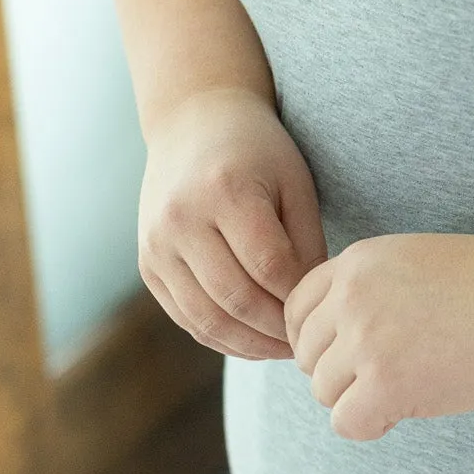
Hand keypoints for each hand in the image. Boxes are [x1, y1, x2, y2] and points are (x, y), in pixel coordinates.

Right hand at [138, 87, 327, 358]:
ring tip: (286, 350)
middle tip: (311, 343)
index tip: (325, 312)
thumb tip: (312, 305)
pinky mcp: (148, 265)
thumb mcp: (295, 183)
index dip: (301, 298)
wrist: (193, 123)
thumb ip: (306, 242)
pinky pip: (186, 317)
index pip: (270, 266)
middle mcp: (182, 219)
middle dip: (278, 330)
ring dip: (250, 345)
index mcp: (224, 190)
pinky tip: (253, 342)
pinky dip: (221, 338)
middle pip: (236, 298)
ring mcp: (157, 245)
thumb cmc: (259, 152)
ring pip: (207, 318)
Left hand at [283, 230, 473, 439]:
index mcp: (358, 261)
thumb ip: (373, 292)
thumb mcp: (420, 264)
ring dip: (359, 399)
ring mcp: (365, 340)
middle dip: (341, 373)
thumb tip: (335, 347)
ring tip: (409, 389)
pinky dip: (371, 425)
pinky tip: (405, 411)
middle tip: (389, 378)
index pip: (298, 309)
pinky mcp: (385, 383)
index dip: (318, 340)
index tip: (348, 356)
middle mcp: (351, 296)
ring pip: (323, 391)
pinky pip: (345, 422)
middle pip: (308, 355)